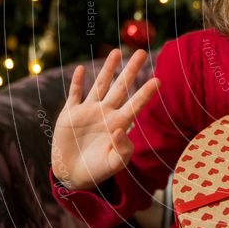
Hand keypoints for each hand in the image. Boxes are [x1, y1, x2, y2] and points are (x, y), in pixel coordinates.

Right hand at [51, 49, 159, 190]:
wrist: (73, 175)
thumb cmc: (98, 170)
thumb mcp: (114, 163)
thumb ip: (122, 149)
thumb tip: (121, 130)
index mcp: (119, 124)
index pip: (136, 104)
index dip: (146, 93)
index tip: (158, 80)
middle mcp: (106, 113)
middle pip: (121, 87)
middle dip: (131, 70)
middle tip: (142, 52)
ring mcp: (88, 111)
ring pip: (100, 85)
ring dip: (108, 69)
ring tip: (117, 51)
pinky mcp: (70, 115)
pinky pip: (74, 95)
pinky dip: (76, 82)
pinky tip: (81, 69)